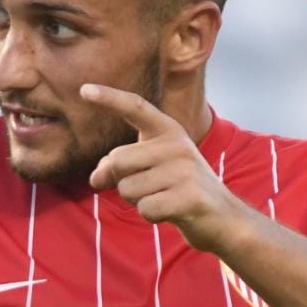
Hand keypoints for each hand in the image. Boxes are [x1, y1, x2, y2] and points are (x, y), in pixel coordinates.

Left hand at [84, 84, 245, 251]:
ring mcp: (185, 170)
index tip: (83, 90)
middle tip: (148, 189)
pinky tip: (172, 212)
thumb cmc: (179, 190)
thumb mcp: (151, 170)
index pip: (136, 107)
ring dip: (139, 201)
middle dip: (121, 181)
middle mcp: (177, 145)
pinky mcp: (189, 197)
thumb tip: (94, 178)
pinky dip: (152, 216)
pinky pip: (145, 209)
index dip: (110, 98)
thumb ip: (121, 167)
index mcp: (169, 132)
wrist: (223, 217)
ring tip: (165, 198)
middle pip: (118, 160)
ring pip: (128, 189)